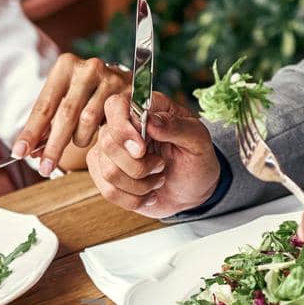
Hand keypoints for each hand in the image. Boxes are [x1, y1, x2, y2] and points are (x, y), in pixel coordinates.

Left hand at [11, 54, 130, 174]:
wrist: (128, 84)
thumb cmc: (90, 95)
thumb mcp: (66, 101)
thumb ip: (49, 124)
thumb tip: (30, 152)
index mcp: (65, 66)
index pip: (44, 105)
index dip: (31, 131)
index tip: (19, 153)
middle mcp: (88, 69)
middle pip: (65, 115)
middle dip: (53, 145)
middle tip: (44, 168)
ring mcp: (111, 79)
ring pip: (88, 121)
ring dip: (80, 139)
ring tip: (79, 140)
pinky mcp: (130, 94)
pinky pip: (111, 125)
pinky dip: (103, 138)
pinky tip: (101, 142)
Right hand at [87, 91, 220, 217]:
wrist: (193, 190)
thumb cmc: (196, 159)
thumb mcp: (198, 141)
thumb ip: (176, 127)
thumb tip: (150, 121)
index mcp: (145, 108)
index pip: (115, 106)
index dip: (123, 128)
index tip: (141, 149)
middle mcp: (122, 127)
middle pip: (108, 143)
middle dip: (139, 165)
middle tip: (161, 166)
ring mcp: (110, 152)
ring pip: (109, 171)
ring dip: (140, 185)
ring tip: (158, 179)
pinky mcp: (106, 176)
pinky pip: (109, 191)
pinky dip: (134, 199)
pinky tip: (149, 194)